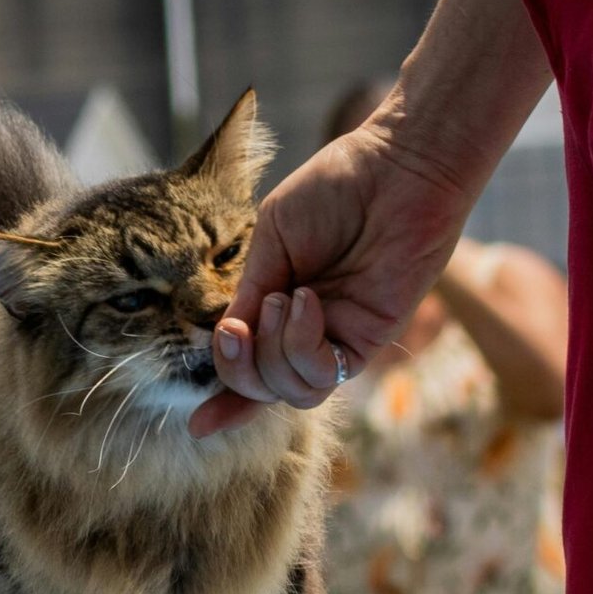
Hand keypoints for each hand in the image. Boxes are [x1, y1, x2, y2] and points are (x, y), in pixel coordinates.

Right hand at [191, 123, 472, 432]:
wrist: (393, 168)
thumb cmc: (334, 189)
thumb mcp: (270, 240)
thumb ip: (250, 293)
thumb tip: (229, 340)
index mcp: (279, 309)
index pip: (251, 368)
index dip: (227, 401)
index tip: (199, 425)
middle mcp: (308, 333)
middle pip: (263, 389)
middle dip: (239, 368)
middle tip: (240, 328)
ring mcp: (338, 340)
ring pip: (291, 391)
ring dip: (274, 352)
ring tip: (288, 297)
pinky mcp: (368, 342)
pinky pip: (323, 375)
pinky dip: (303, 345)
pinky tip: (307, 303)